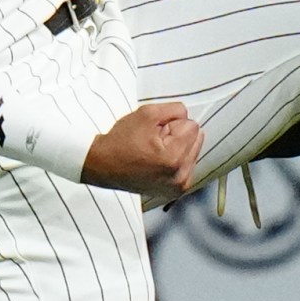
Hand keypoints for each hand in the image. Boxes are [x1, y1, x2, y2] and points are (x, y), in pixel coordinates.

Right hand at [81, 101, 202, 206]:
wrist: (103, 166)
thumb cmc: (121, 142)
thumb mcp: (147, 113)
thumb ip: (175, 109)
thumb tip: (188, 116)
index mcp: (174, 158)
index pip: (192, 126)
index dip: (172, 124)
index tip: (155, 132)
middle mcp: (180, 176)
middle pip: (196, 139)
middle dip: (178, 136)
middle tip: (154, 142)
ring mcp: (178, 187)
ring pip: (193, 152)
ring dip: (177, 148)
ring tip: (154, 153)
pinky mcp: (175, 191)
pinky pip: (187, 165)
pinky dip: (176, 161)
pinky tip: (158, 162)